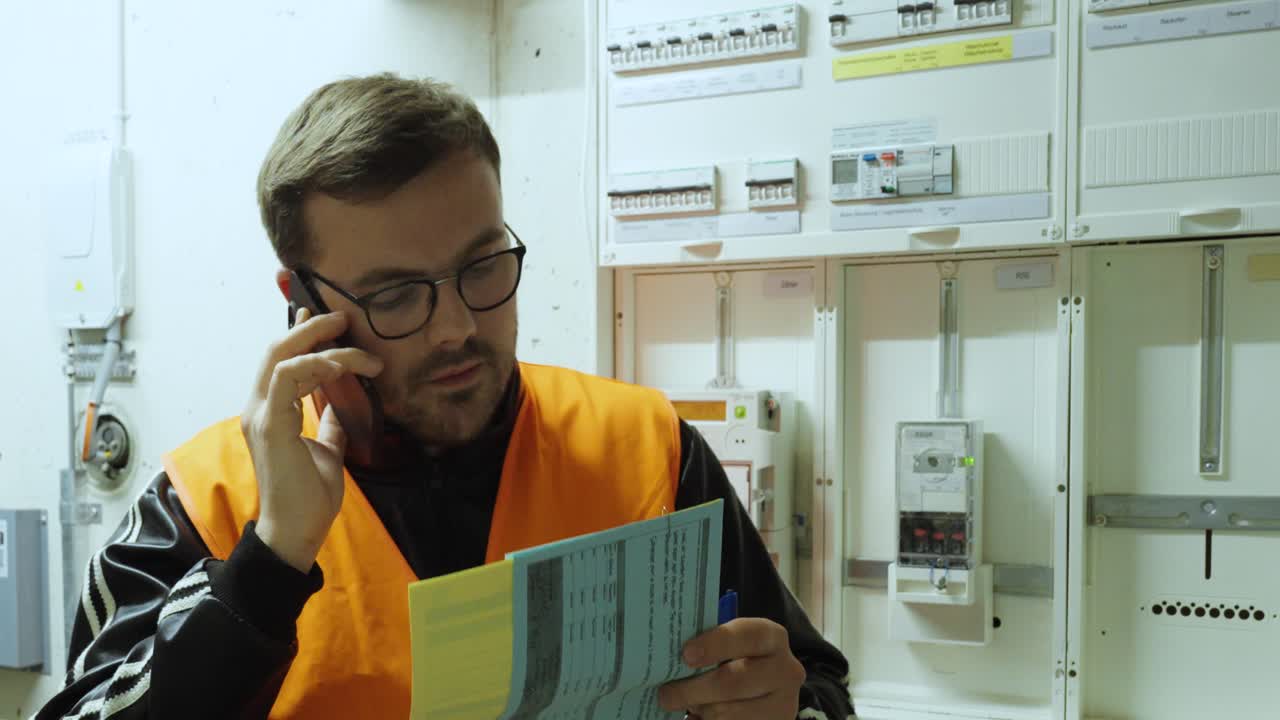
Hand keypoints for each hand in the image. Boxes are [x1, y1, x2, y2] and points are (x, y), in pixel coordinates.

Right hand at [240, 307, 383, 572]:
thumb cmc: (309, 498)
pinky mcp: (270, 425)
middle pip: (277, 350)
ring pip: (284, 358)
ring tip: (355, 344)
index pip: (282, 361)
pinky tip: (342, 367)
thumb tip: (339, 407)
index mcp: (271, 412)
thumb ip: (329, 427)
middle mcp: (259, 408)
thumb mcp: (327, 452)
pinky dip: (315, 365)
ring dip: (321, 345)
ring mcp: (261, 415)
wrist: (296, 532)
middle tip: (342, 318)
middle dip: (309, 328)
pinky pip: (287, 377)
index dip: (302, 336)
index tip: (328, 319)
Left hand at [658, 617, 805, 719]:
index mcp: (772, 638)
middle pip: (732, 681)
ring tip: (691, 705)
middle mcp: (785, 670)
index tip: (686, 655)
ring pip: (728, 713)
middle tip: (666, 695)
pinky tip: (702, 718)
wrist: (768, 689)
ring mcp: (785, 704)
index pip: (746, 636)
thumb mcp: (734, 647)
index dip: (714, 644)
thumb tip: (669, 656)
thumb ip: (711, 646)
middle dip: (693, 689)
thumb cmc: (740, 660)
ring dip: (702, 711)